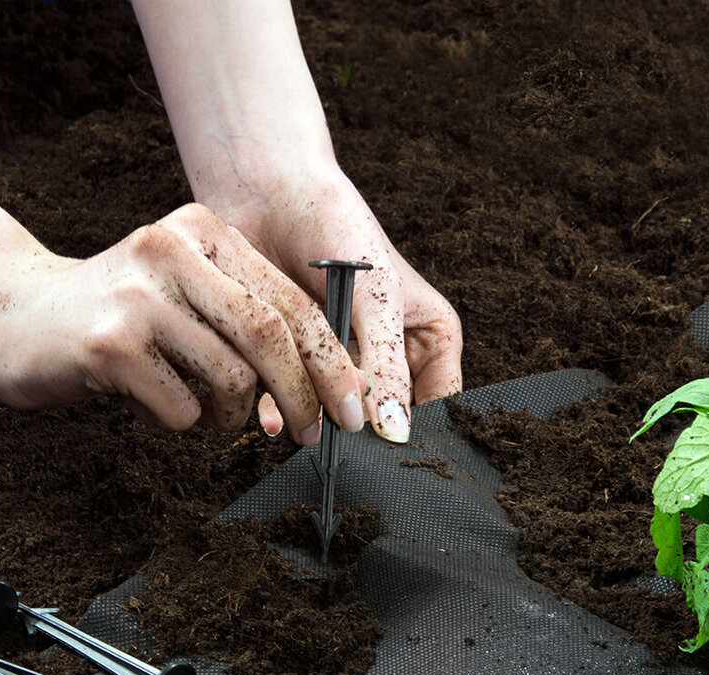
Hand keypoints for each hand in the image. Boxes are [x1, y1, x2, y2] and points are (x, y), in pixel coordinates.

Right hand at [0, 203, 366, 443]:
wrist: (13, 316)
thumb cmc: (118, 317)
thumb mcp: (185, 293)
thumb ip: (244, 318)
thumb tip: (326, 385)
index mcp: (201, 230)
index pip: (290, 301)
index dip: (331, 360)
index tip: (352, 405)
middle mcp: (171, 250)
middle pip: (271, 335)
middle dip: (303, 396)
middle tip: (310, 435)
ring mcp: (138, 294)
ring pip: (231, 378)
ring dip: (233, 419)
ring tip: (210, 419)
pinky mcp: (109, 343)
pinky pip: (182, 408)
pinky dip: (183, 424)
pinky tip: (158, 407)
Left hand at [223, 170, 463, 442]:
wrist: (268, 192)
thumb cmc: (337, 227)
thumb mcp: (375, 298)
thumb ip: (388, 366)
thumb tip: (396, 431)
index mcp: (430, 338)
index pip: (441, 403)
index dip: (419, 429)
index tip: (392, 447)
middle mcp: (390, 356)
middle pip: (387, 416)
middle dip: (363, 431)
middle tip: (344, 448)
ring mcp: (343, 362)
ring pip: (339, 415)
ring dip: (320, 424)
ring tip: (304, 430)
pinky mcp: (297, 362)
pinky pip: (296, 403)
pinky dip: (284, 413)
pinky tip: (273, 419)